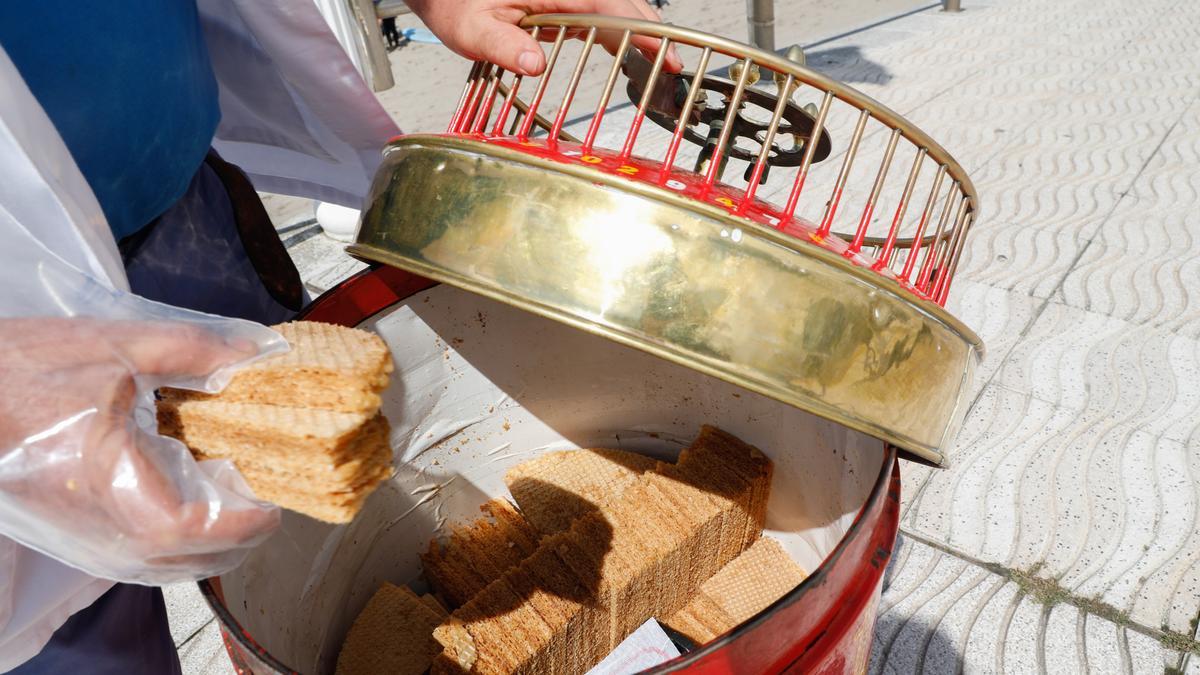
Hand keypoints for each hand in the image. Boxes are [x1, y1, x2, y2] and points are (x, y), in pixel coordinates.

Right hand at [0, 317, 279, 581]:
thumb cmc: (19, 374)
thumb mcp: (114, 347)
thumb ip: (193, 349)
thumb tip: (256, 350)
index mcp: (127, 495)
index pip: (216, 528)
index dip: (257, 512)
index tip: (280, 484)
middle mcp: (114, 539)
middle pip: (209, 555)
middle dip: (246, 520)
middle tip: (265, 473)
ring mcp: (95, 549)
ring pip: (181, 564)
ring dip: (218, 531)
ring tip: (232, 478)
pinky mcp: (83, 545)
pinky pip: (151, 560)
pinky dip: (185, 536)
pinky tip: (188, 489)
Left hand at [405, 0, 682, 75]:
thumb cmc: (455, 2)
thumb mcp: (471, 29)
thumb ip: (503, 46)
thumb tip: (535, 63)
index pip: (607, 4)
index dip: (638, 28)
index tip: (661, 49)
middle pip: (621, 0)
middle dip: (649, 31)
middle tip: (674, 64)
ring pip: (613, 4)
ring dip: (636, 30)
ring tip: (658, 62)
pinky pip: (597, 9)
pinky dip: (615, 28)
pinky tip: (625, 50)